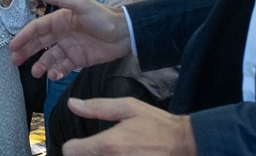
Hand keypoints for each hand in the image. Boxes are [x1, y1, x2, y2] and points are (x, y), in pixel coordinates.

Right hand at [8, 0, 130, 79]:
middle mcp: (62, 34)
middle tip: (15, 62)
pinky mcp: (79, 60)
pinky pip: (63, 67)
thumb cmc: (103, 16)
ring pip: (49, 58)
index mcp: (60, 19)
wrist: (125, 33)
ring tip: (36, 72)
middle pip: (39, 44)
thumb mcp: (81, 4)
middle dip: (26, 52)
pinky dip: (56, 72)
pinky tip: (53, 75)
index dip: (24, 36)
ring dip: (41, 65)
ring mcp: (70, 47)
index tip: (12, 46)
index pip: (37, 28)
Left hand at [62, 98, 195, 155]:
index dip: (73, 146)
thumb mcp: (128, 107)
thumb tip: (72, 104)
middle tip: (97, 149)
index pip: (70, 152)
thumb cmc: (156, 125)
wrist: (185, 144)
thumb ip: (97, 107)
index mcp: (109, 144)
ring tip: (112, 153)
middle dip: (86, 155)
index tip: (80, 144)